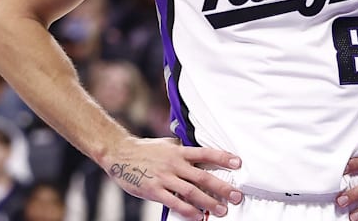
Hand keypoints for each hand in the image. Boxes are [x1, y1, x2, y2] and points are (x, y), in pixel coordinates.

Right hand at [100, 136, 242, 218]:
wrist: (119, 154)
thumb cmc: (144, 150)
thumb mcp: (166, 144)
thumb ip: (182, 149)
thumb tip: (199, 151)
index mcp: (179, 151)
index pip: (206, 153)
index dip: (223, 158)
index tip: (238, 163)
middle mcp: (174, 164)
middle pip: (203, 176)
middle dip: (222, 187)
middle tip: (236, 195)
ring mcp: (164, 178)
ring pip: (192, 192)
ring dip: (208, 202)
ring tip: (222, 210)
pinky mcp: (155, 190)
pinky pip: (175, 203)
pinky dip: (188, 211)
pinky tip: (198, 217)